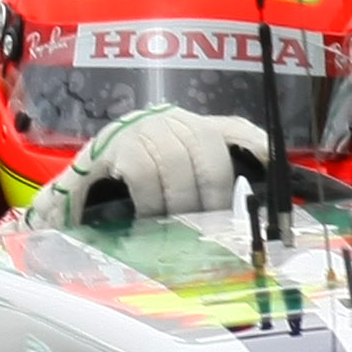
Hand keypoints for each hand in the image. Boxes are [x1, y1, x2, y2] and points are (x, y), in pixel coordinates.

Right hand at [27, 107, 269, 229]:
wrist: (76, 191)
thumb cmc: (134, 190)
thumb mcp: (178, 182)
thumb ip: (214, 184)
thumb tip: (263, 198)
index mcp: (193, 127)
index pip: (237, 129)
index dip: (259, 148)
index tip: (274, 173)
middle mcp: (171, 121)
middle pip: (209, 147)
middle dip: (215, 192)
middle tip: (215, 227)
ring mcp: (141, 130)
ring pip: (177, 160)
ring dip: (181, 201)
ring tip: (179, 230)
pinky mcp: (112, 146)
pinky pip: (143, 171)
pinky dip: (152, 200)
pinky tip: (150, 219)